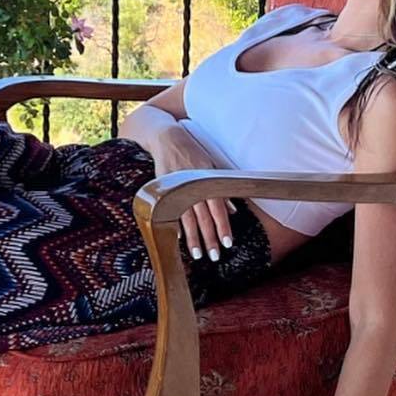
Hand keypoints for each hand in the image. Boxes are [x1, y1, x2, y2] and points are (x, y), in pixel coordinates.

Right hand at [153, 127, 232, 264]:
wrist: (167, 138)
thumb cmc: (192, 152)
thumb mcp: (210, 167)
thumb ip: (220, 188)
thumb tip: (233, 210)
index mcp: (206, 180)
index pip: (217, 209)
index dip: (223, 227)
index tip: (228, 244)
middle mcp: (192, 186)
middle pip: (203, 218)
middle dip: (209, 239)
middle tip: (214, 257)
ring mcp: (176, 188)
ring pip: (186, 219)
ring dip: (193, 238)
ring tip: (197, 255)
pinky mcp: (163, 189)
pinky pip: (169, 211)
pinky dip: (175, 225)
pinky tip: (179, 238)